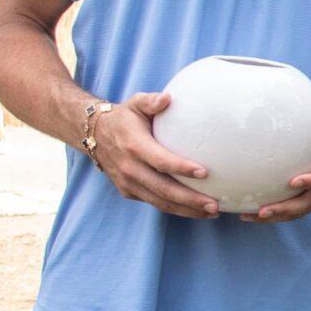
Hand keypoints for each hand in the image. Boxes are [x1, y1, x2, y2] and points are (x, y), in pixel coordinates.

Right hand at [92, 92, 218, 217]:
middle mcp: (129, 168)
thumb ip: (151, 101)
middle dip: (190, 200)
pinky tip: (197, 210)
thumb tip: (167, 98)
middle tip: (215, 205)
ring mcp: (128, 183)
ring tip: (212, 212)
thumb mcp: (135, 103)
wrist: (95, 134)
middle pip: (163, 189)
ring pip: (160, 202)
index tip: (205, 172)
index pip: (160, 160)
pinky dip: (176, 209)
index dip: (181, 167)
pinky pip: (154, 202)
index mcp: (134, 146)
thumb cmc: (125, 117)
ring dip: (187, 210)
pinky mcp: (128, 191)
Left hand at [248, 96, 310, 222]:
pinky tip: (255, 215)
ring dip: (274, 216)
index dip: (309, 182)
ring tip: (249, 217)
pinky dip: (277, 216)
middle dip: (283, 209)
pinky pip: (295, 212)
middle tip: (262, 210)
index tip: (292, 181)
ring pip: (298, 212)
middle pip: (305, 204)